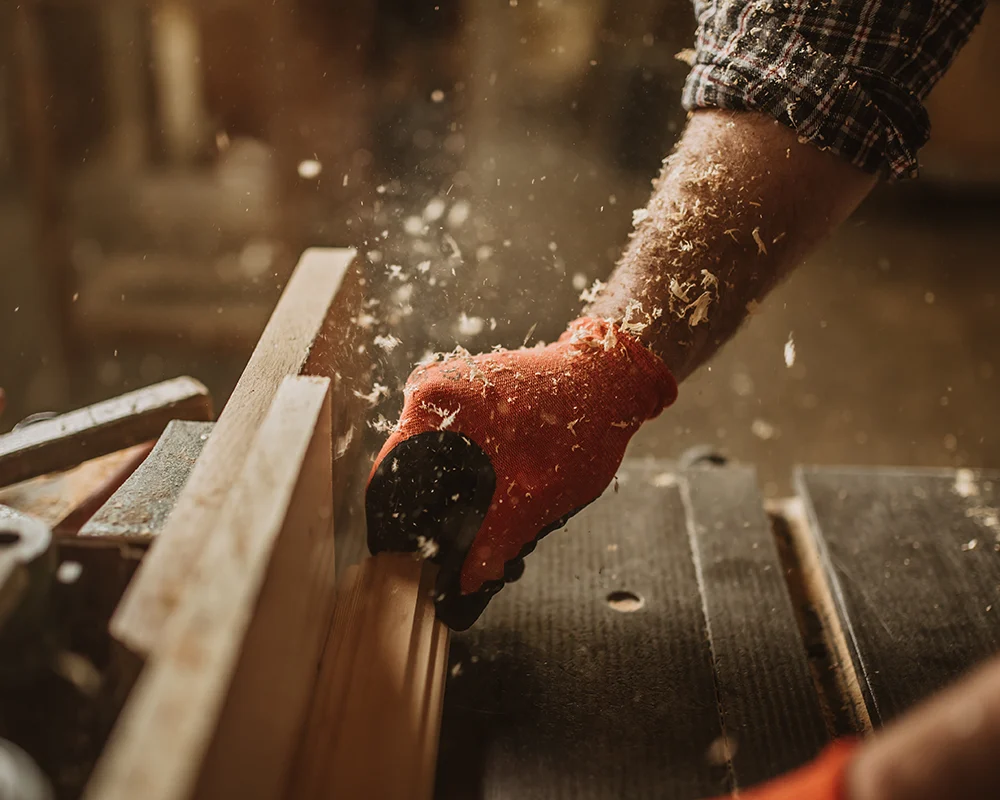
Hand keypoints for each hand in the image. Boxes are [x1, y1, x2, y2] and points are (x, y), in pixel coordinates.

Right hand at [365, 317, 675, 628]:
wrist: (611, 375)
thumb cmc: (582, 420)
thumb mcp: (538, 493)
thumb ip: (496, 540)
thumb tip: (464, 585)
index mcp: (433, 406)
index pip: (389, 481)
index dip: (399, 532)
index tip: (416, 565)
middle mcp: (430, 395)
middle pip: (409, 478)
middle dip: (435, 523)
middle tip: (466, 562)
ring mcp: (448, 396)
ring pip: (433, 469)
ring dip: (456, 507)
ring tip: (491, 538)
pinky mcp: (467, 403)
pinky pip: (453, 453)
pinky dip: (471, 484)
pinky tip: (500, 506)